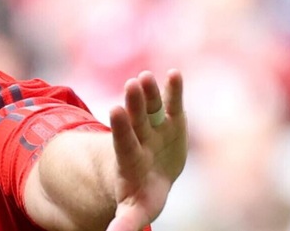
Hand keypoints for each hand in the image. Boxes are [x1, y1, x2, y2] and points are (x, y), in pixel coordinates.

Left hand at [106, 70, 186, 230]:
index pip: (124, 141)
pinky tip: (174, 73)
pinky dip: (174, 90)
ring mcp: (155, 130)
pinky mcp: (172, 123)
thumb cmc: (141, 196)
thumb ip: (127, 220)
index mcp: (130, 161)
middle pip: (136, 120)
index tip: (115, 108)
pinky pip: (172, 105)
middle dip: (135, 104)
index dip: (121, 127)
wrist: (148, 178)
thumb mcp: (135, 210)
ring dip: (150, 92)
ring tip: (146, 76)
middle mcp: (140, 140)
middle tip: (131, 84)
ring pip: (150, 108)